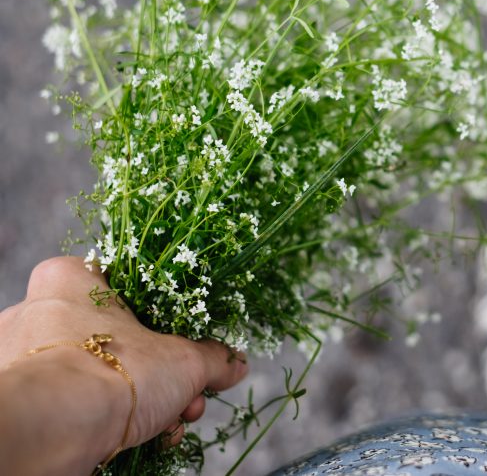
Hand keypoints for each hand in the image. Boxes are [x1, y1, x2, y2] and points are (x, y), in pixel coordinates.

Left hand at [0, 256, 247, 456]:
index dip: (173, 324)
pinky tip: (149, 437)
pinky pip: (80, 403)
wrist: (52, 432)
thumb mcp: (184, 360)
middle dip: (166, 375)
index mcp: (71, 279)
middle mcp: (37, 311)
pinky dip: (116, 419)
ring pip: (103, 375)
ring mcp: (23, 360)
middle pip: (122, 339)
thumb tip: (235, 364)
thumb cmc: (114, 371)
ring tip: (175, 421)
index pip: (132, 290)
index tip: (195, 351)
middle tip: (192, 396)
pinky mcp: (24, 401)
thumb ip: (213, 358)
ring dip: (148, 401)